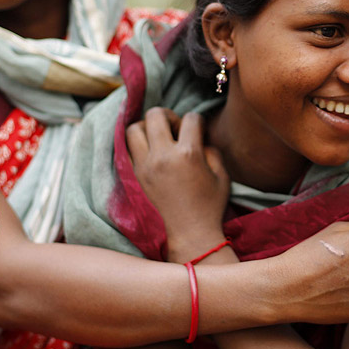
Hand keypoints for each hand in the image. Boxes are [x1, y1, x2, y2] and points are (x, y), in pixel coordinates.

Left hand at [127, 107, 229, 248]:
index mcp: (188, 154)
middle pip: (155, 114)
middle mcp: (163, 156)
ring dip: (147, 127)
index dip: (197, 120)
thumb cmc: (210, 205)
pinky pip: (127, 148)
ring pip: (134, 128)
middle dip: (168, 115)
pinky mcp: (135, 175)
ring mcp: (145, 166)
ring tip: (159, 139)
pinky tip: (150, 152)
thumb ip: (211, 149)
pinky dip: (137, 144)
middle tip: (175, 130)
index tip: (198, 130)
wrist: (190, 233)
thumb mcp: (221, 175)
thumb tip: (199, 138)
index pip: (190, 118)